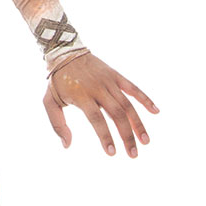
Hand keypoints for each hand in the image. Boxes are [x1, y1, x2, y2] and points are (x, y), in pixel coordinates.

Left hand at [43, 52, 158, 157]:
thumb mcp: (49, 100)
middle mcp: (97, 88)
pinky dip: (145, 98)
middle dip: (126, 135)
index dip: (105, 136)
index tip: (112, 153)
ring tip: (146, 141)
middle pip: (116, 113)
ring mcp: (108, 80)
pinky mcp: (115, 75)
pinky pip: (133, 87)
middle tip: (133, 155)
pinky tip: (156, 111)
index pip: (97, 118)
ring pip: (127, 104)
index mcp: (81, 95)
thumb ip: (57, 123)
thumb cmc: (57, 80)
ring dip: (138, 123)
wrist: (65, 51)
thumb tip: (67, 145)